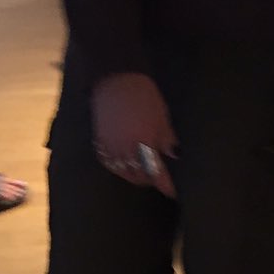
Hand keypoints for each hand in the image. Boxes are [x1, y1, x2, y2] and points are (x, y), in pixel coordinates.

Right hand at [93, 74, 176, 196]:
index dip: (166, 185)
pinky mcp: (99, 141)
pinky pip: (108, 163)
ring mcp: (110, 147)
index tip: (173, 192)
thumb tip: (174, 156)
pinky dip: (118, 167)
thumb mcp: (161, 116)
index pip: (157, 173)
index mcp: (144, 144)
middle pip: (139, 176)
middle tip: (159, 177)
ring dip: (135, 176)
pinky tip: (124, 165)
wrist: (115, 80)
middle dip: (151, 180)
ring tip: (143, 173)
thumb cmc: (143, 96)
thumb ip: (167, 139)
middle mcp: (125, 150)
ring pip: (123, 172)